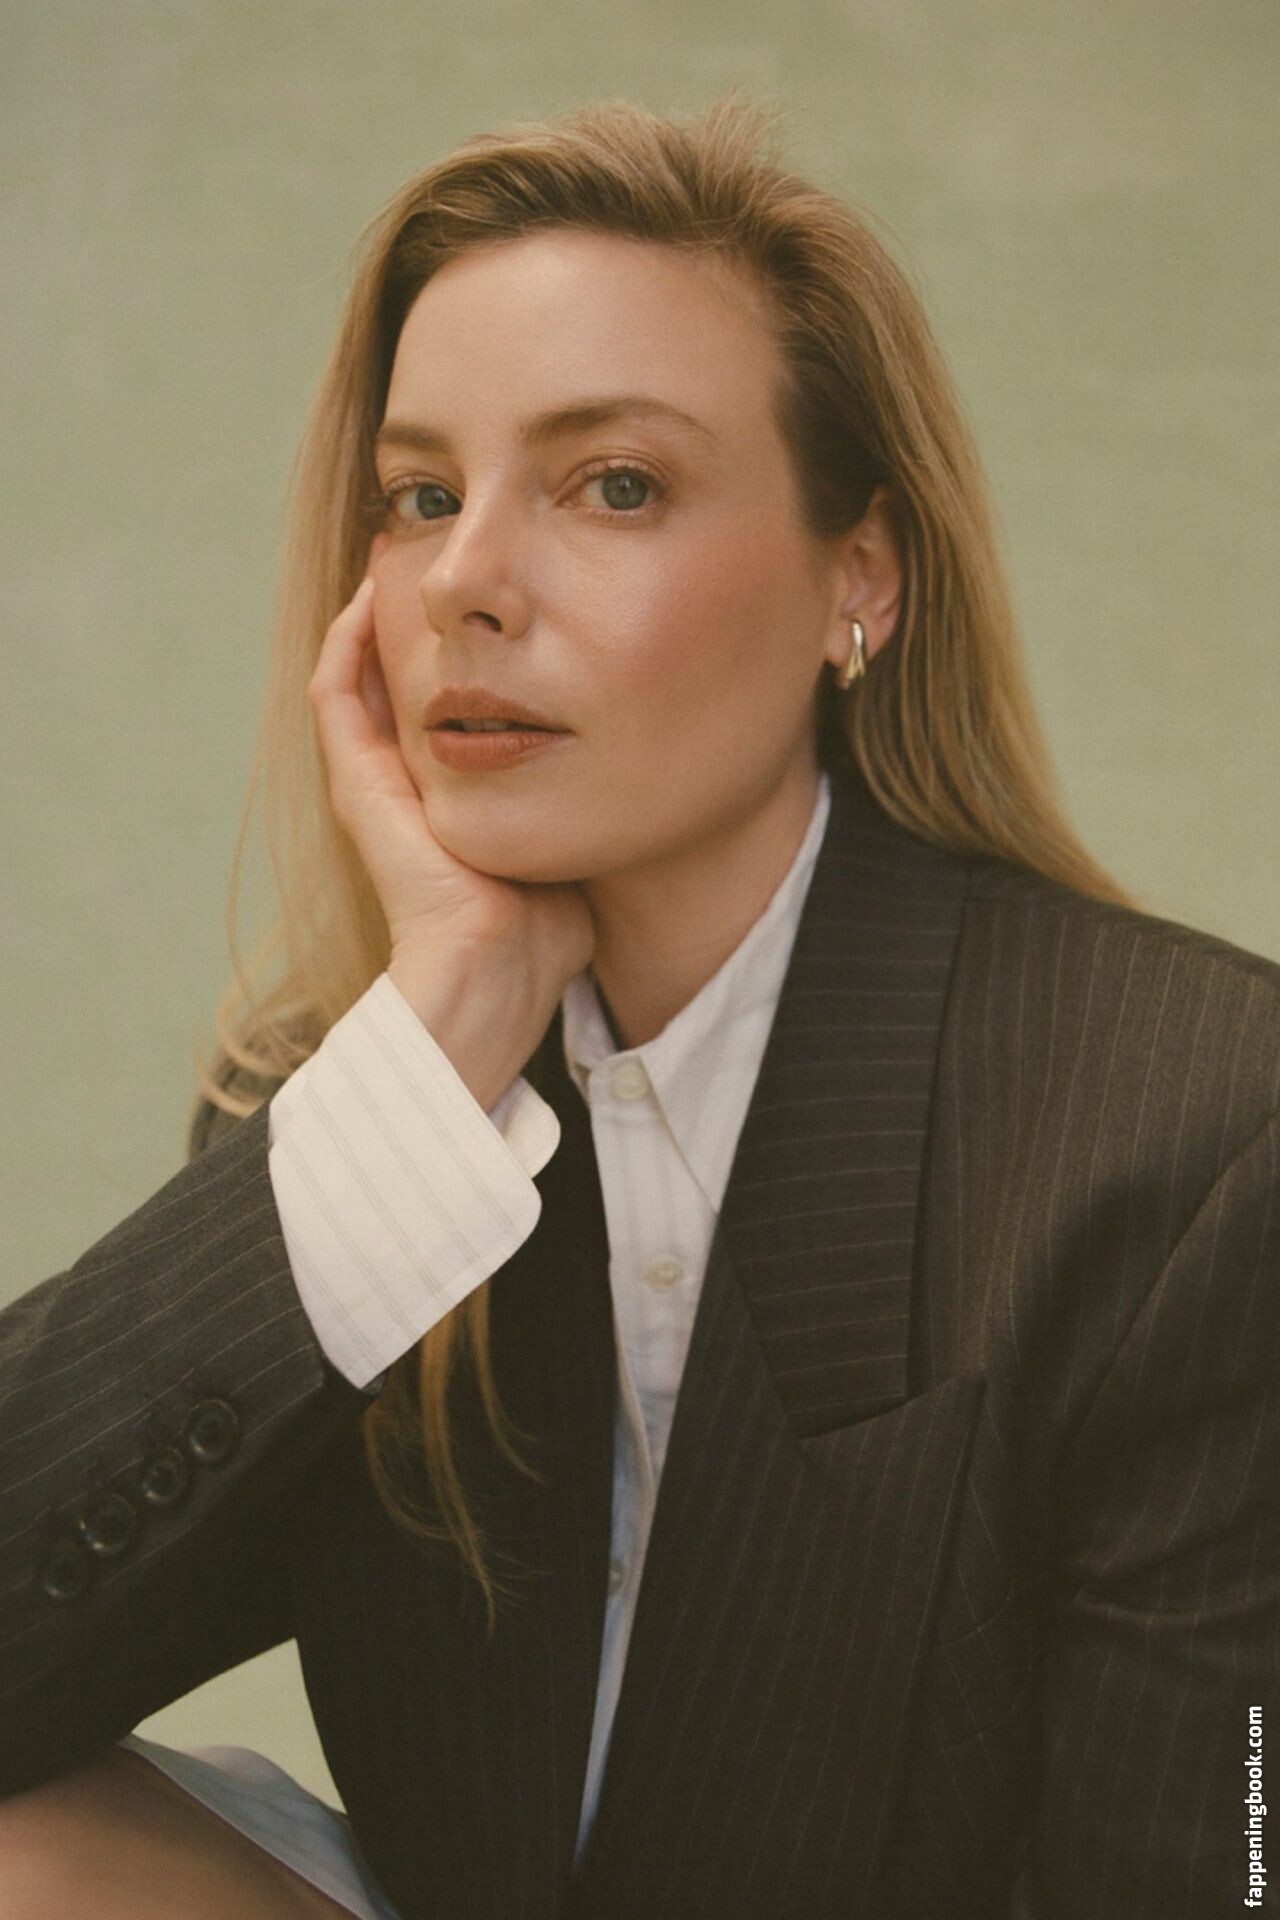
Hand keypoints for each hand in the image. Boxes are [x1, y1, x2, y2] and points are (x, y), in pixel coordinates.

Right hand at [307, 577, 594, 1095]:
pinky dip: (346, 640)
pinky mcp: (357, 784)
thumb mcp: (570, 836)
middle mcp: (403, 788)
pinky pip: (335, 693)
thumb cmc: (545, 927)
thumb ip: (583, 798)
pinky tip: (371, 593)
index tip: (488, 603)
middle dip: (413, 622)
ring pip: (356, 678)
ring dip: (370, 617)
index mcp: (450, 799)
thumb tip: (632, 762)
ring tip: (394, 556)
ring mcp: (373, 785)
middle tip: (430, 559)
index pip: (442, 709)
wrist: (499, 967)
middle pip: (395, 684)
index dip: (458, 654)